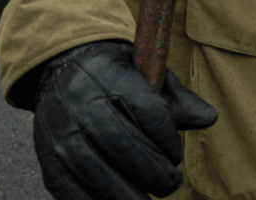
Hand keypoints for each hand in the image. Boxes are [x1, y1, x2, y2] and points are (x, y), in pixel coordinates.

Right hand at [32, 41, 217, 199]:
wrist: (62, 68)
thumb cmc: (116, 77)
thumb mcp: (147, 75)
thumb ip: (177, 100)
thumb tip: (209, 118)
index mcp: (112, 76)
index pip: (147, 110)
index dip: (167, 138)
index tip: (177, 156)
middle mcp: (81, 101)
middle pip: (119, 141)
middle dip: (150, 170)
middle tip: (171, 185)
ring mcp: (59, 129)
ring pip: (91, 167)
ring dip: (124, 193)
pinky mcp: (45, 153)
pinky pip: (64, 185)